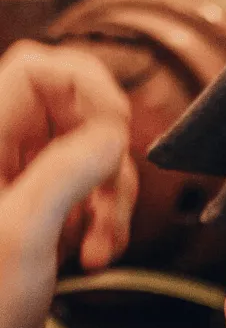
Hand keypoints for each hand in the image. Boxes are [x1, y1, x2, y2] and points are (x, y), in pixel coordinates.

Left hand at [0, 41, 138, 327]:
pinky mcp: (39, 225)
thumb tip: (109, 134)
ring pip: (87, 158)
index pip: (38, 70)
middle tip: (109, 202)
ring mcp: (20, 192)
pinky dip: (103, 224)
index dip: (85, 87)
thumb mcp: (23, 233)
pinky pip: (85, 199)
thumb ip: (67, 170)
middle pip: (72, 113)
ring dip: (111, 200)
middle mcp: (1, 160)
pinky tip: (93, 257)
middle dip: (106, 158)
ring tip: (100, 245)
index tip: (113, 135)